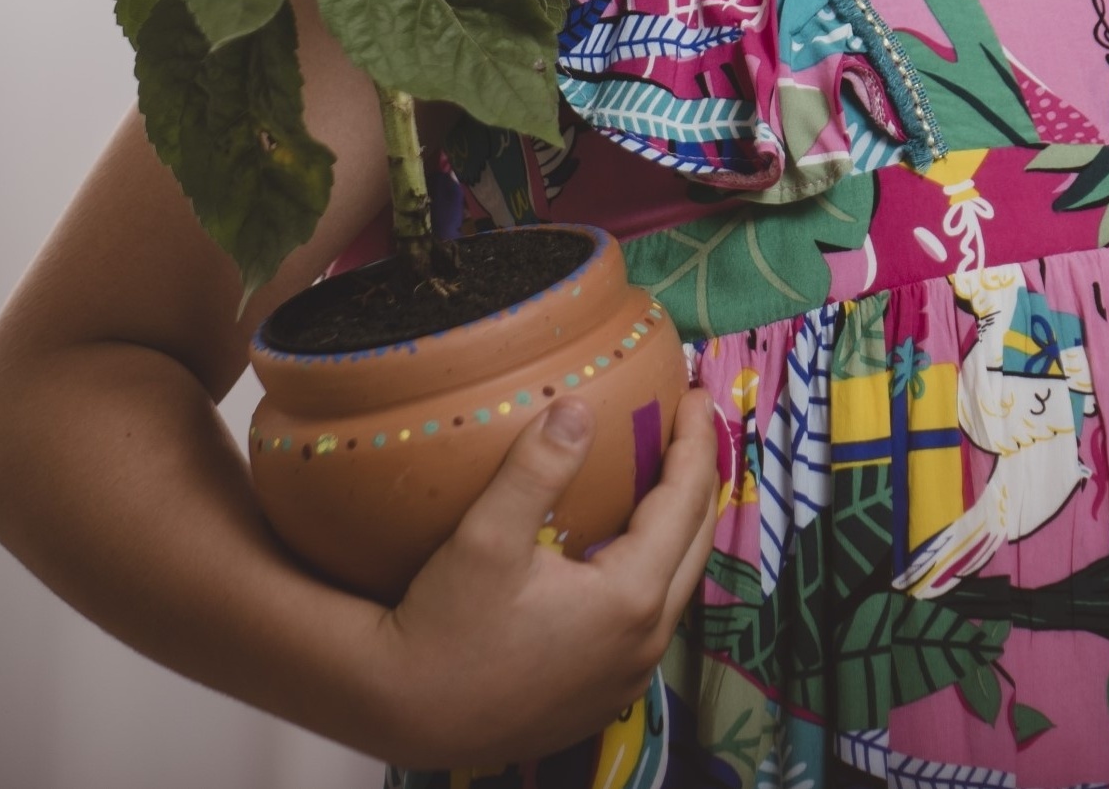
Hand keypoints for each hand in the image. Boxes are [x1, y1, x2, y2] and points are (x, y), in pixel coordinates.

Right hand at [367, 386, 720, 769]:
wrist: (408, 714)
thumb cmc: (444, 627)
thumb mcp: (485, 538)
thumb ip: (536, 469)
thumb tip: (578, 406)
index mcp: (631, 598)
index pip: (686, 501)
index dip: (695, 442)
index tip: (695, 394)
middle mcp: (645, 641)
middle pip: (697, 540)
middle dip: (700, 475)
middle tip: (692, 421)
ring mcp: (630, 674)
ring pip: (679, 582)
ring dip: (681, 523)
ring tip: (670, 472)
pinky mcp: (607, 692)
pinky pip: (654, 616)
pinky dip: (659, 565)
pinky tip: (631, 544)